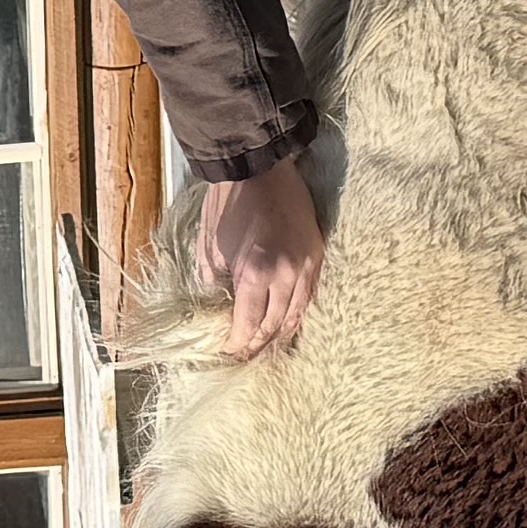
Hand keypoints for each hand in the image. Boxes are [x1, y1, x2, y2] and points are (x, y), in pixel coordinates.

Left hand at [194, 163, 327, 359]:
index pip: (249, 325)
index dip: (237, 344)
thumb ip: (212, 281)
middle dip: (258, 346)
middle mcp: (286, 277)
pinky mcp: (317, 256)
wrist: (260, 167)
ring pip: (297, 315)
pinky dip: (298, 314)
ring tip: (268, 351)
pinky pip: (310, 297)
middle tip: (245, 359)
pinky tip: (288, 325)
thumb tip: (215, 307)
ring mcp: (306, 267)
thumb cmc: (228, 204)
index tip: (227, 354)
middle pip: (275, 327)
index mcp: (255, 274)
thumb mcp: (209, 246)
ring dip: (281, 336)